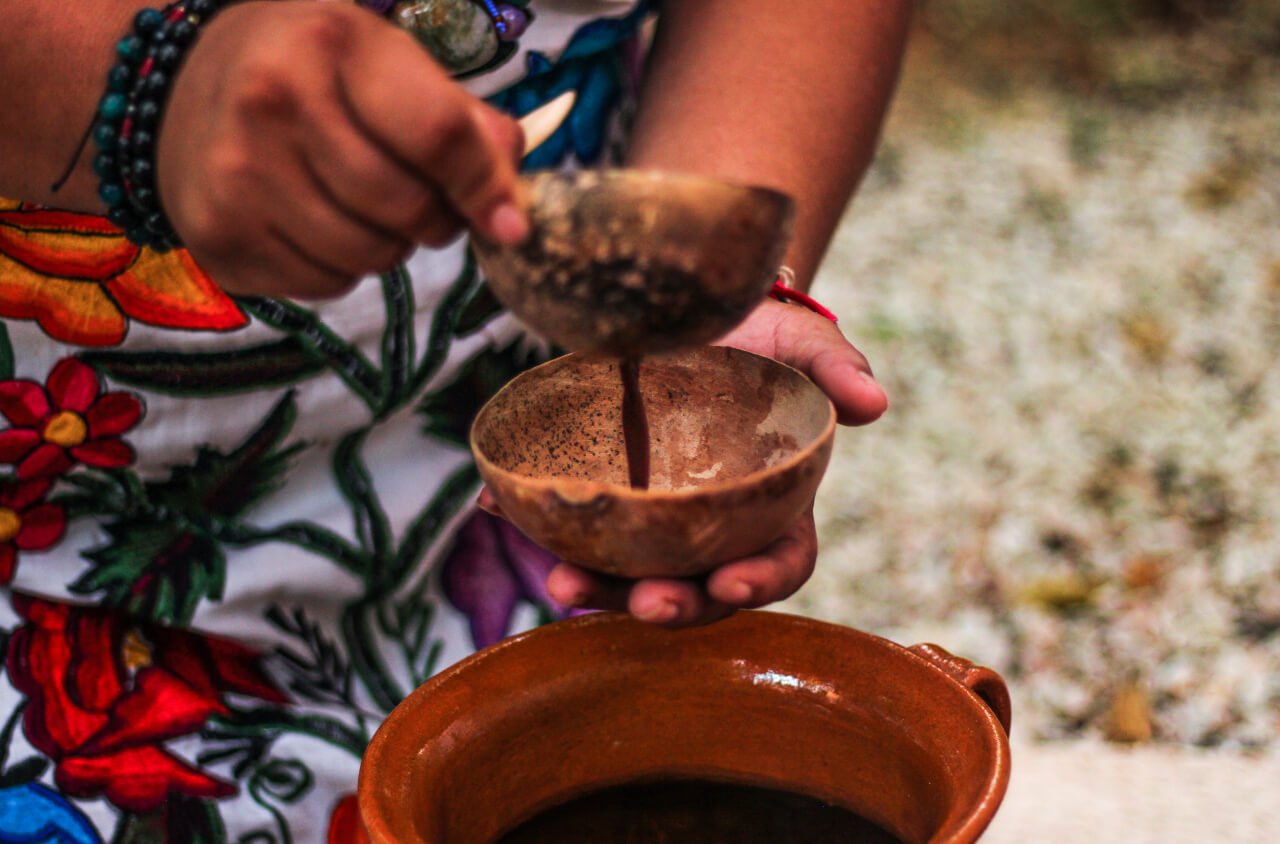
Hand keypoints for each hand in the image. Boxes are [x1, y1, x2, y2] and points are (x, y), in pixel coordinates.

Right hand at [158, 1, 525, 298]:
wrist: (179, 90)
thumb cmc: (311, 72)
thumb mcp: (386, 61)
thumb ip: (462, 122)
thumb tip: (512, 205)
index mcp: (331, 44)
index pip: (437, 135)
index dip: (485, 188)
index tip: (510, 223)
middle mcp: (272, 103)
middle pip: (405, 208)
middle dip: (434, 218)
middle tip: (421, 201)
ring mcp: (238, 175)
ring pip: (369, 257)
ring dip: (388, 246)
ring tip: (363, 207)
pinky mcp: (220, 237)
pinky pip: (324, 285)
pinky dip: (339, 268)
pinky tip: (316, 224)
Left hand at [524, 298, 887, 627]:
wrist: (692, 309)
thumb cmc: (760, 334)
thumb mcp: (801, 342)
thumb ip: (834, 368)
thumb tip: (875, 404)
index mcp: (771, 504)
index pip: (779, 561)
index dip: (759, 582)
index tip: (733, 585)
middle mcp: (712, 523)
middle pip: (698, 584)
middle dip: (674, 604)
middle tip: (645, 603)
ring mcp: (654, 513)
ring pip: (631, 570)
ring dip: (600, 588)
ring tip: (560, 582)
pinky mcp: (605, 488)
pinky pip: (575, 519)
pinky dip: (539, 522)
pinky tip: (499, 509)